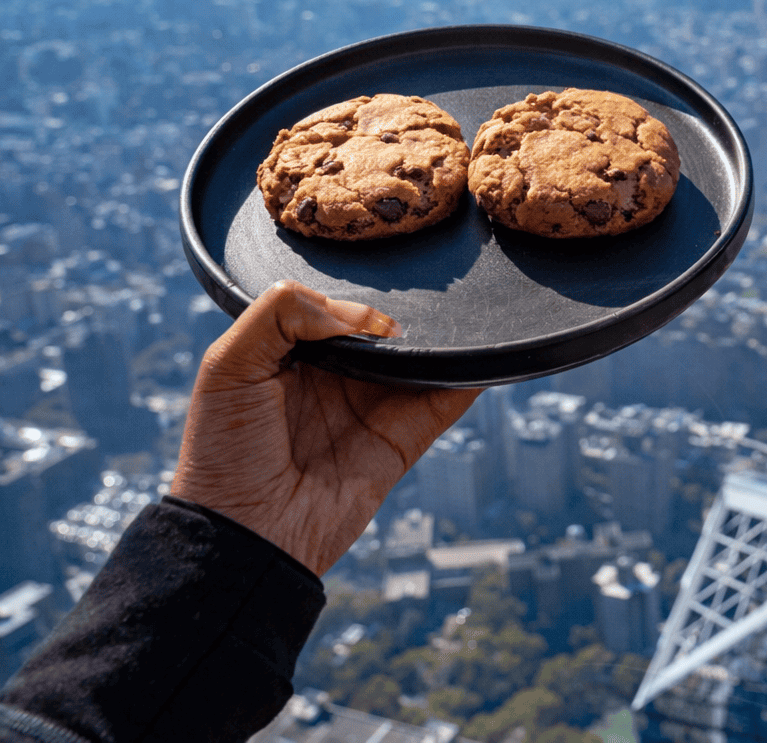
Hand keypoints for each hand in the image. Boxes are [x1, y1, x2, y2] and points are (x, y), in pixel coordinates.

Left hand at [171, 281, 480, 575]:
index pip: (331, 310)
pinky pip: (445, 401)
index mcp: (290, 358)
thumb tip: (360, 318)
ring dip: (436, 340)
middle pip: (379, 331)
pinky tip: (472, 354)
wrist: (246, 533)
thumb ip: (280, 313)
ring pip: (417, 359)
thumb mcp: (227, 364)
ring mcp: (373, 408)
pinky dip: (467, 375)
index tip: (352, 320)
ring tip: (439, 326)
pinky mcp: (404, 440)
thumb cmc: (223, 454)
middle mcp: (335, 379)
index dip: (346, 304)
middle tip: (395, 325)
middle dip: (395, 318)